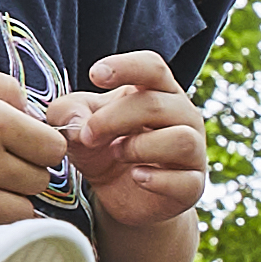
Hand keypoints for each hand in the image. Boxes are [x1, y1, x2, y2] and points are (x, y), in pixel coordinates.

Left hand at [60, 52, 204, 234]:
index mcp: (158, 91)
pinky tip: (137, 178)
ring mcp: (193, 152)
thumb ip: (67, 114)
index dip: (126, 66)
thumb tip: (77, 125)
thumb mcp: (76, 126)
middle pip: (156, 104)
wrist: (121, 195)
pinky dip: (156, 179)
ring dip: (139, 147)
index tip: (94, 76)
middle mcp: (183, 116)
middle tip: (87, 136)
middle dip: (113, 119)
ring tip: (117, 154)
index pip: (152, 67)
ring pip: (180, 139)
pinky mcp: (192, 186)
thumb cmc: (104, 148)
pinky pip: (184, 181)